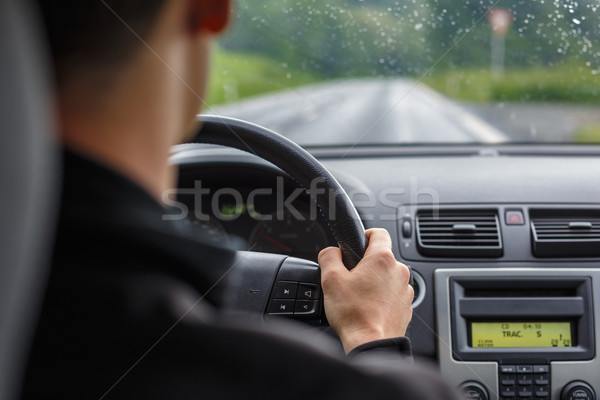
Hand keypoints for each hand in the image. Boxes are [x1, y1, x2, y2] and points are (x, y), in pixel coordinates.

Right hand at [318, 228, 413, 353]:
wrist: (372, 345)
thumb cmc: (355, 315)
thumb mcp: (331, 280)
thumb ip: (329, 257)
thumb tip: (330, 252)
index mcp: (382, 259)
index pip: (379, 232)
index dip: (365, 234)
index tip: (357, 243)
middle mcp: (399, 271)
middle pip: (382, 257)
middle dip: (366, 264)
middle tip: (350, 276)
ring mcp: (405, 290)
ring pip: (388, 277)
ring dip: (375, 281)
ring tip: (358, 296)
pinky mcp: (407, 306)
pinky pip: (393, 294)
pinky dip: (382, 297)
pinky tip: (368, 307)